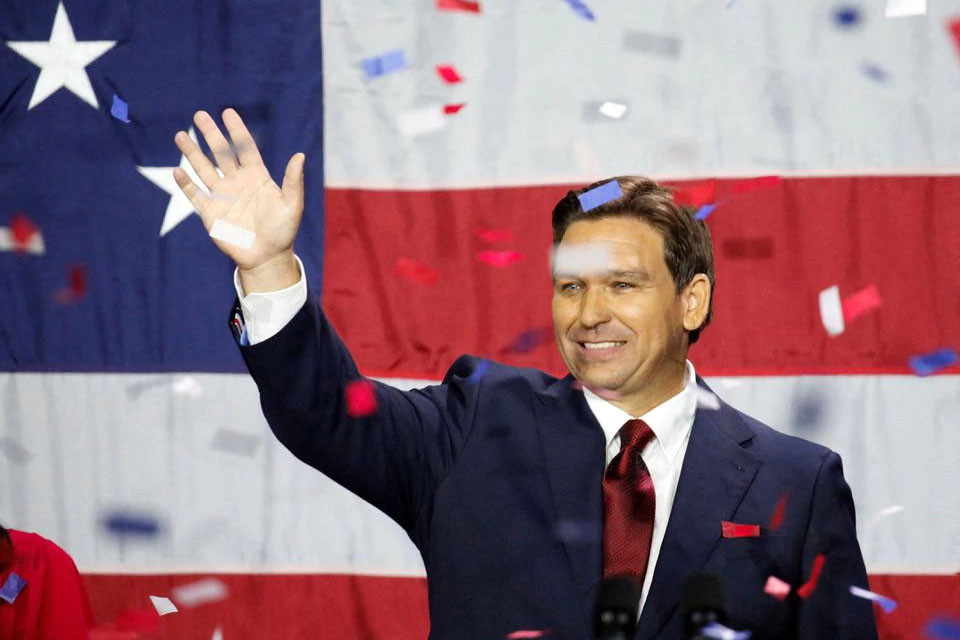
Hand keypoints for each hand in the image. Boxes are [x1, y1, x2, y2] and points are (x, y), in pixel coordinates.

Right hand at [173, 108, 303, 287]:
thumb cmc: (283, 231)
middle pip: (221, 153)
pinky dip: (186, 184)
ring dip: (192, 153)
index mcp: (257, 177)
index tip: (227, 113)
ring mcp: (222, 196)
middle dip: (210, 134)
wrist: (267, 257)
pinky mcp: (210, 213)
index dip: (237, 130)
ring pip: (204, 169)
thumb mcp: (292, 204)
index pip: (245, 148)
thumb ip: (293, 181)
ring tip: (180, 135)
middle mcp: (237, 182)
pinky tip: (178, 171)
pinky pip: (196, 195)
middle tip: (200, 114)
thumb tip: (300, 155)